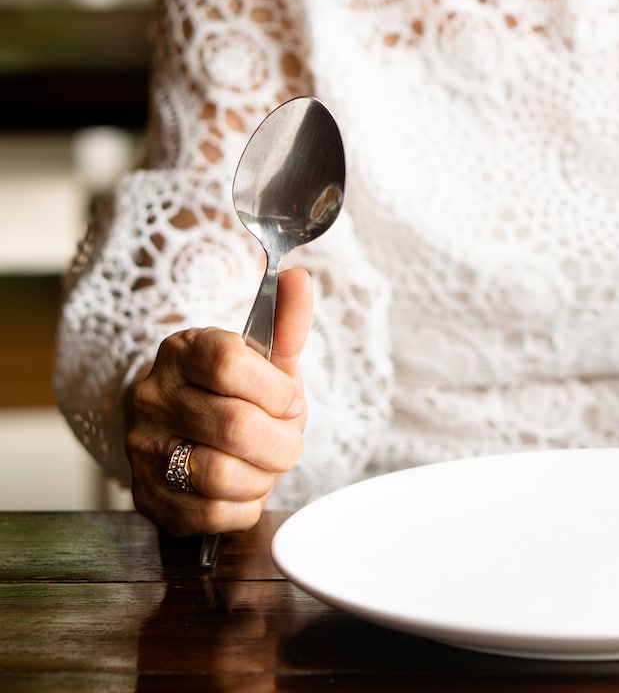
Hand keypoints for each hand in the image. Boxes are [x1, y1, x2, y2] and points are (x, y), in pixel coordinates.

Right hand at [125, 268, 312, 535]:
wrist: (192, 435)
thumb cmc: (239, 394)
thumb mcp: (265, 358)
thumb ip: (286, 323)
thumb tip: (300, 279)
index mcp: (183, 352)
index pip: (230, 365)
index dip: (276, 391)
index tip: (288, 399)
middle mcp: (152, 397)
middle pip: (236, 427)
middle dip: (282, 441)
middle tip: (285, 438)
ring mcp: (143, 449)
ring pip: (221, 475)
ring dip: (263, 476)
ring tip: (263, 464)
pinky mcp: (148, 498)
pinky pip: (212, 515)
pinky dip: (244, 507)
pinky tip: (243, 487)